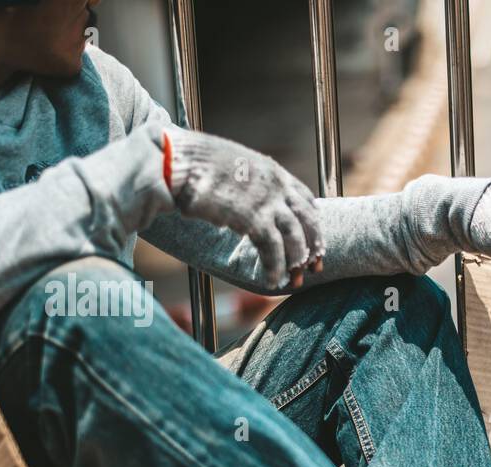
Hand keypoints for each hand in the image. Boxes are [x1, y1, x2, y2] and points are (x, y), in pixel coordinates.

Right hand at [163, 127, 324, 289]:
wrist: (177, 160)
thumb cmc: (195, 163)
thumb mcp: (232, 168)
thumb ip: (248, 184)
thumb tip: (243, 202)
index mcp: (273, 172)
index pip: (305, 199)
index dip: (312, 223)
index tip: (314, 240)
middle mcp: (277, 185)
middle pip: (307, 221)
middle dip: (314, 247)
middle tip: (313, 269)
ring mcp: (267, 201)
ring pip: (295, 238)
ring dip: (296, 263)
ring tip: (293, 280)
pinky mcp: (253, 218)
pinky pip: (273, 250)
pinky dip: (274, 268)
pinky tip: (270, 282)